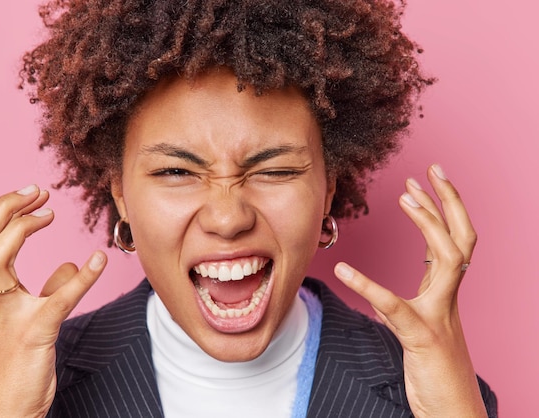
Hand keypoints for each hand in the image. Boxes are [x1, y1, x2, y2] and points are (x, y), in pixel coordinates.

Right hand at [0, 185, 106, 417]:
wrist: (4, 413)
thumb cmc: (16, 368)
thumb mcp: (31, 322)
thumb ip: (49, 290)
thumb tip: (72, 264)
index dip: (3, 213)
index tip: (33, 197)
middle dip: (4, 208)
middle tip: (36, 190)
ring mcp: (10, 316)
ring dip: (22, 229)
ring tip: (50, 212)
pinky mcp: (35, 334)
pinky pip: (57, 298)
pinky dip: (81, 277)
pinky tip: (101, 261)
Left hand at [333, 165, 486, 416]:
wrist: (451, 410)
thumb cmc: (433, 369)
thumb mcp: (419, 324)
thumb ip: (410, 299)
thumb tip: (394, 282)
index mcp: (445, 292)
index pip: (452, 240)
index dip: (443, 209)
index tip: (423, 183)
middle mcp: (447, 298)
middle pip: (462, 238)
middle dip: (450, 200)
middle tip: (432, 169)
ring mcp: (439, 316)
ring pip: (448, 260)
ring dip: (429, 225)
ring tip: (407, 198)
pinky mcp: (422, 337)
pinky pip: (396, 307)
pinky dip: (369, 286)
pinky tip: (344, 271)